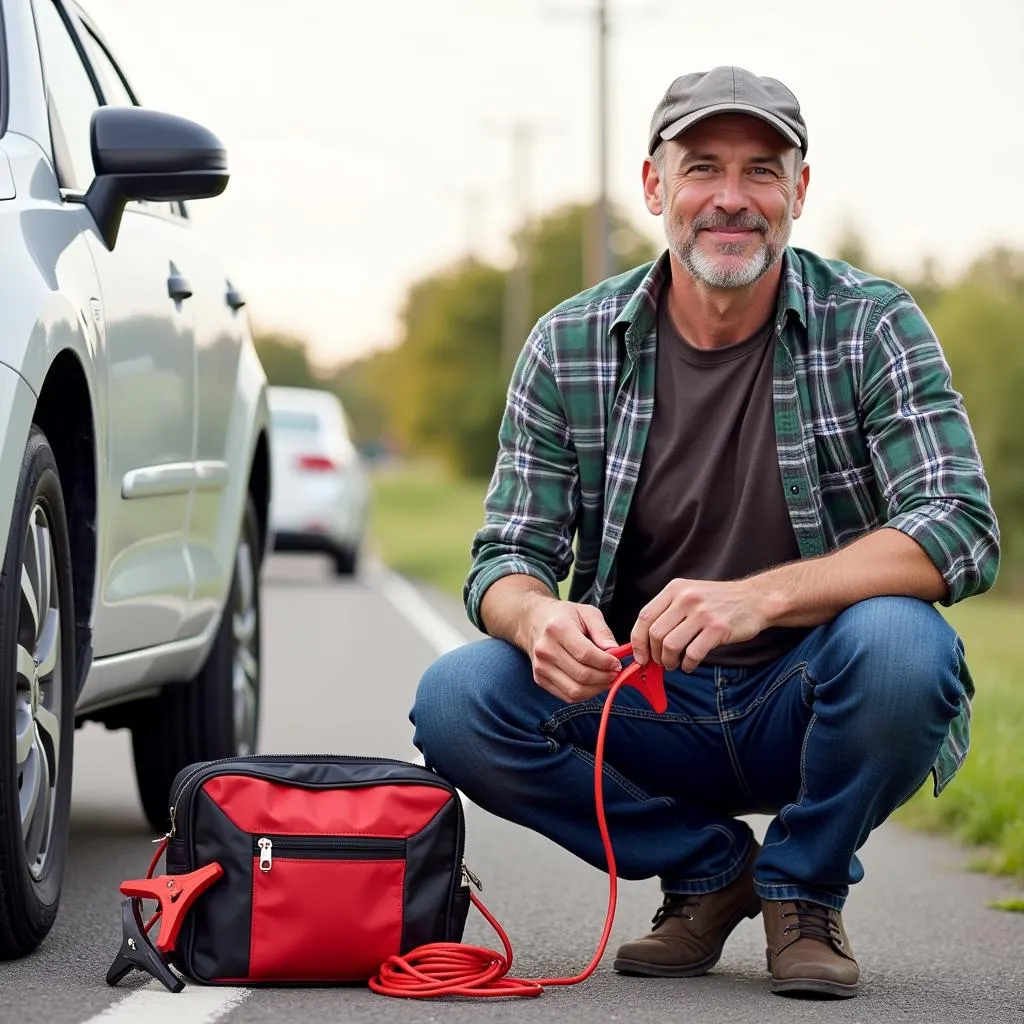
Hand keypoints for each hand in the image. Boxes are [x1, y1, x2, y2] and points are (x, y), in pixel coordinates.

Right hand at [526, 601, 621, 702]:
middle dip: (605, 677)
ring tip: (606, 678)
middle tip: (615, 672)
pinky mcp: (540, 679)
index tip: (617, 663)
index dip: (606, 663)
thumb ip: (603, 632)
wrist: (535, 621)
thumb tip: (616, 653)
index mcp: (557, 629)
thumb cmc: (564, 616)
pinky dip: (585, 694)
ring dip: (597, 689)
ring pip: (575, 691)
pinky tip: (593, 684)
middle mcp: (545, 650)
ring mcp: (540, 667)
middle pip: (582, 675)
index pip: (586, 654)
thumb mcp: (587, 613)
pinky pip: (567, 696)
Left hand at [631, 578, 767, 671]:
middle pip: (655, 633)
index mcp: (674, 589)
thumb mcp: (690, 595)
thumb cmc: (719, 602)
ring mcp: (702, 613)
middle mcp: (686, 598)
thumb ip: (668, 612)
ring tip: (674, 664)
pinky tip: (689, 665)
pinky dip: (687, 665)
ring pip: (670, 645)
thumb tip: (646, 642)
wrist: (755, 599)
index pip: (644, 617)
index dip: (638, 641)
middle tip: (660, 662)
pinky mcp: (717, 629)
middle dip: (654, 654)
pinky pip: (692, 654)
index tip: (640, 656)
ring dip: (668, 661)